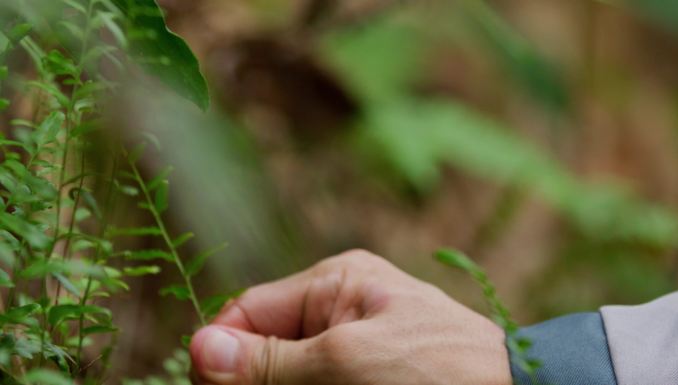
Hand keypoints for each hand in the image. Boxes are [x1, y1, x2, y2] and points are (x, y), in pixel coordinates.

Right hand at [190, 249, 511, 384]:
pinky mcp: (371, 366)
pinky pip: (321, 374)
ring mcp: (358, 340)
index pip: (250, 310)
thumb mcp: (344, 363)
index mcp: (335, 280)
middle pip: (268, 344)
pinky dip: (310, 383)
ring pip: (293, 368)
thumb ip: (270, 361)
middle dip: (256, 377)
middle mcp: (343, 304)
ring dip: (282, 382)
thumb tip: (199, 348)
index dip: (222, 351)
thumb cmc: (437, 371)